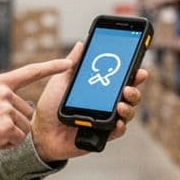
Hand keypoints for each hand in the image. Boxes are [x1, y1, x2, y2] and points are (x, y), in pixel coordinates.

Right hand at [0, 58, 71, 160]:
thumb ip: (0, 96)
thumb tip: (23, 106)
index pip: (30, 72)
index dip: (51, 66)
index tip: (69, 62)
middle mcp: (3, 92)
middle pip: (27, 112)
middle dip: (14, 123)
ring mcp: (5, 109)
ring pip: (23, 128)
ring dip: (10, 135)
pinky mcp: (5, 127)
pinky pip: (18, 140)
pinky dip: (7, 145)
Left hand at [32, 41, 149, 162]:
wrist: (40, 131)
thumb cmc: (50, 105)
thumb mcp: (60, 81)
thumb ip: (72, 64)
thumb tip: (82, 44)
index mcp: (99, 89)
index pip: (121, 80)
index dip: (133, 75)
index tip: (139, 69)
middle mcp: (106, 103)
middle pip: (129, 96)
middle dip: (134, 91)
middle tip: (128, 88)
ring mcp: (106, 119)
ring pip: (127, 113)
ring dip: (129, 108)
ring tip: (120, 104)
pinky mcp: (102, 135)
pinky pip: (117, 131)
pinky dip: (120, 126)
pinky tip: (118, 122)